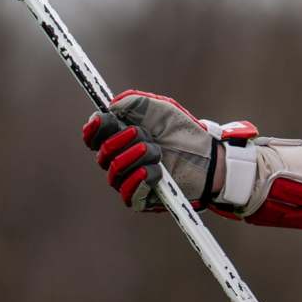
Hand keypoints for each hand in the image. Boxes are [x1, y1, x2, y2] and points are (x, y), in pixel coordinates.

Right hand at [81, 90, 254, 211]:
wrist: (208, 156)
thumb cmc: (182, 132)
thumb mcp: (161, 110)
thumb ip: (137, 102)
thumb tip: (112, 104)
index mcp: (120, 138)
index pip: (94, 137)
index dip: (93, 129)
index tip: (101, 119)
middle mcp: (120, 160)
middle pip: (102, 154)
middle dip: (121, 141)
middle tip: (144, 135)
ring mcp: (130, 180)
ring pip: (115, 172)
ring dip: (135, 158)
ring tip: (157, 151)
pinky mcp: (142, 199)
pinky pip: (128, 194)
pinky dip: (137, 180)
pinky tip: (152, 171)